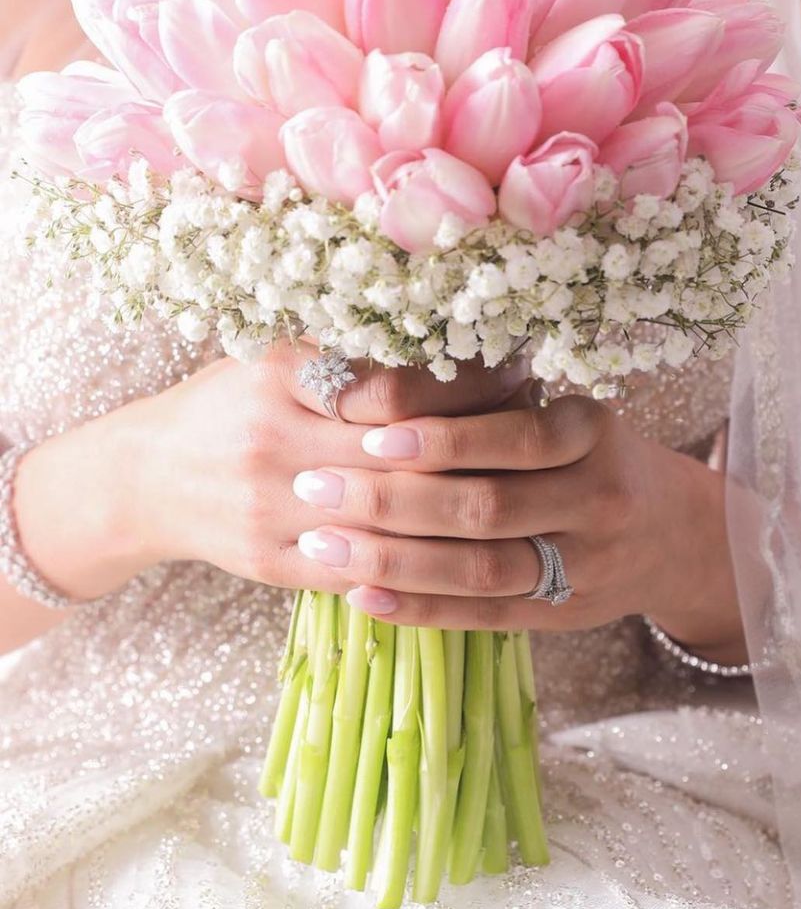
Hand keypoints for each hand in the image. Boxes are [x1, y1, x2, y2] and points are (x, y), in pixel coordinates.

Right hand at [13, 342, 528, 601]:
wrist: (149, 478)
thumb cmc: (230, 405)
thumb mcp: (279, 359)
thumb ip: (356, 354)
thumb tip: (460, 339)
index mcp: (282, 379)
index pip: (394, 388)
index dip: (464, 389)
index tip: (520, 378)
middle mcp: (275, 441)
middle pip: (402, 456)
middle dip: (478, 452)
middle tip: (543, 445)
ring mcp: (272, 509)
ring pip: (390, 520)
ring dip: (461, 513)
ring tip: (521, 497)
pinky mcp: (273, 563)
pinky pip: (363, 569)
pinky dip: (420, 564)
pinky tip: (468, 553)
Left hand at [289, 396, 746, 661]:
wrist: (673, 534)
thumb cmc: (593, 457)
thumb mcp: (567, 414)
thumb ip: (496, 405)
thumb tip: (379, 387)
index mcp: (593, 434)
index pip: (517, 436)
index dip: (443, 438)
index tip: (369, 433)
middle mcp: (596, 500)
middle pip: (488, 507)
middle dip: (393, 499)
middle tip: (314, 487)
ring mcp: (584, 565)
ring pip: (480, 568)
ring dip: (393, 558)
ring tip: (321, 542)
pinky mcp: (563, 615)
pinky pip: (484, 616)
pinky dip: (420, 607)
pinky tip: (363, 595)